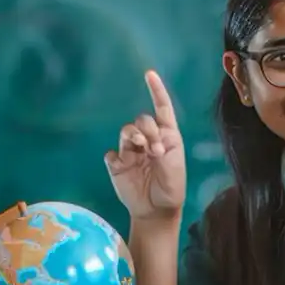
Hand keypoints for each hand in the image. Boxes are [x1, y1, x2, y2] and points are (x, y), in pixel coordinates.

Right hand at [105, 71, 185, 220]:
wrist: (157, 210)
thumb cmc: (171, 186)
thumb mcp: (173, 165)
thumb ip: (161, 147)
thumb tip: (145, 140)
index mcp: (166, 136)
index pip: (161, 108)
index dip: (156, 90)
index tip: (149, 74)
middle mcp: (148, 139)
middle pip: (141, 119)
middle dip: (147, 129)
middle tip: (154, 149)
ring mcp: (131, 151)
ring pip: (126, 131)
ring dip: (134, 136)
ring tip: (142, 149)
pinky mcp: (117, 164)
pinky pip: (112, 153)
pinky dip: (116, 156)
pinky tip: (123, 165)